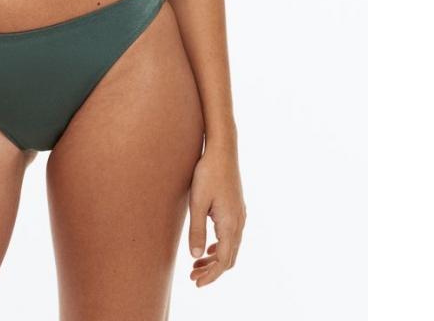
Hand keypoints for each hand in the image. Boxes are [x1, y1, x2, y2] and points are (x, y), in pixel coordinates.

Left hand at [187, 143, 245, 286]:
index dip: (210, 275)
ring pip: (231, 247)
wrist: (222, 150)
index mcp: (230, 224)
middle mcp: (239, 223)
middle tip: (193, 277)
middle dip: (212, 270)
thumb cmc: (207, 173)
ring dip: (215, 259)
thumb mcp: (197, 202)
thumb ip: (196, 230)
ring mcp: (240, 215)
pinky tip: (208, 246)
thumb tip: (196, 256)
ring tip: (197, 264)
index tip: (196, 282)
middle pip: (229, 258)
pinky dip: (220, 247)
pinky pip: (232, 236)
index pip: (223, 261)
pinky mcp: (237, 208)